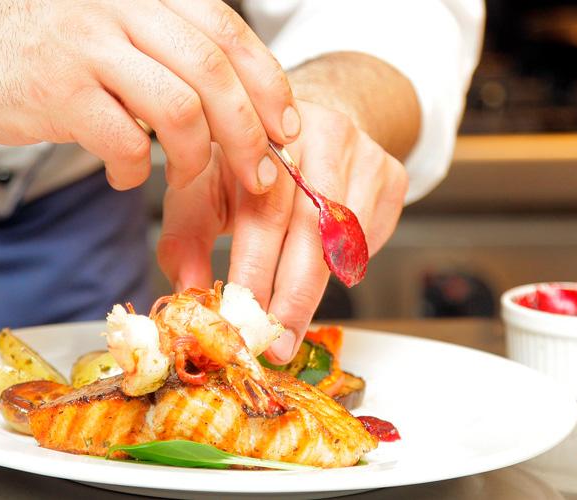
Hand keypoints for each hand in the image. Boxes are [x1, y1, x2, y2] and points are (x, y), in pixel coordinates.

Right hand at [0, 0, 296, 192]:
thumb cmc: (23, 37)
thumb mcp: (98, 18)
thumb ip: (156, 43)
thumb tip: (227, 98)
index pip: (224, 30)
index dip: (266, 80)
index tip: (284, 123)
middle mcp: (118, 9)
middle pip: (214, 71)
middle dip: (249, 130)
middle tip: (260, 171)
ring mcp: (87, 48)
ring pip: (180, 109)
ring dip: (199, 158)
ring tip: (190, 178)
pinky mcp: (57, 92)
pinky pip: (125, 141)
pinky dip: (137, 170)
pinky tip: (126, 174)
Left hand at [157, 100, 407, 362]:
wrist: (304, 122)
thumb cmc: (245, 164)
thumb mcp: (203, 187)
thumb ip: (186, 238)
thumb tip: (187, 294)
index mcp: (259, 134)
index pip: (263, 210)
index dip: (254, 271)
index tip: (241, 321)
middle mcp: (316, 133)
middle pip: (312, 227)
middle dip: (291, 296)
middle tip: (276, 344)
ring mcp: (361, 151)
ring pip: (346, 238)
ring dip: (317, 291)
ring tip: (291, 327)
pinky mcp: (390, 173)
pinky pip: (370, 236)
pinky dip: (345, 267)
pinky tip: (320, 274)